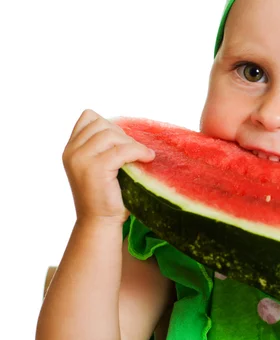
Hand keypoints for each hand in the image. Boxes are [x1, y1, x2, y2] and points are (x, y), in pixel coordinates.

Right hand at [62, 109, 154, 224]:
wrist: (100, 222)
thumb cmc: (106, 195)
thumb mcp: (100, 166)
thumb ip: (104, 146)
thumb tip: (129, 128)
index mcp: (71, 149)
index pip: (88, 117)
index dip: (110, 125)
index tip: (122, 142)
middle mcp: (71, 152)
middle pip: (101, 124)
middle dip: (122, 135)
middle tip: (134, 152)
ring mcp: (81, 159)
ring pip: (111, 134)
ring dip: (131, 143)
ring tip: (141, 156)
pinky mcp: (96, 168)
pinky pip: (123, 150)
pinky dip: (139, 151)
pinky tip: (148, 158)